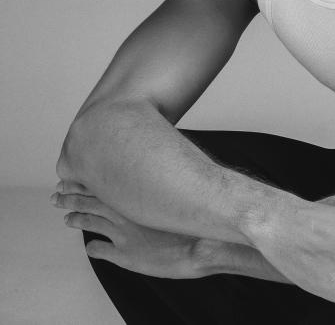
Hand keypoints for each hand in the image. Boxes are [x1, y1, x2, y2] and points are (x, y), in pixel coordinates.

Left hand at [52, 180, 224, 278]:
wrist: (201, 241)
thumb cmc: (194, 209)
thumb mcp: (176, 181)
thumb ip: (159, 173)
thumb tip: (156, 157)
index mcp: (130, 191)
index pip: (96, 181)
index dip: (80, 179)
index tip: (66, 177)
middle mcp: (121, 210)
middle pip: (87, 200)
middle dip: (70, 197)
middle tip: (55, 195)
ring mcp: (121, 233)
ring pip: (89, 223)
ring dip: (76, 219)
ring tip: (66, 218)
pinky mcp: (125, 254)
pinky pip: (101, 250)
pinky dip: (92, 248)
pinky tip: (89, 248)